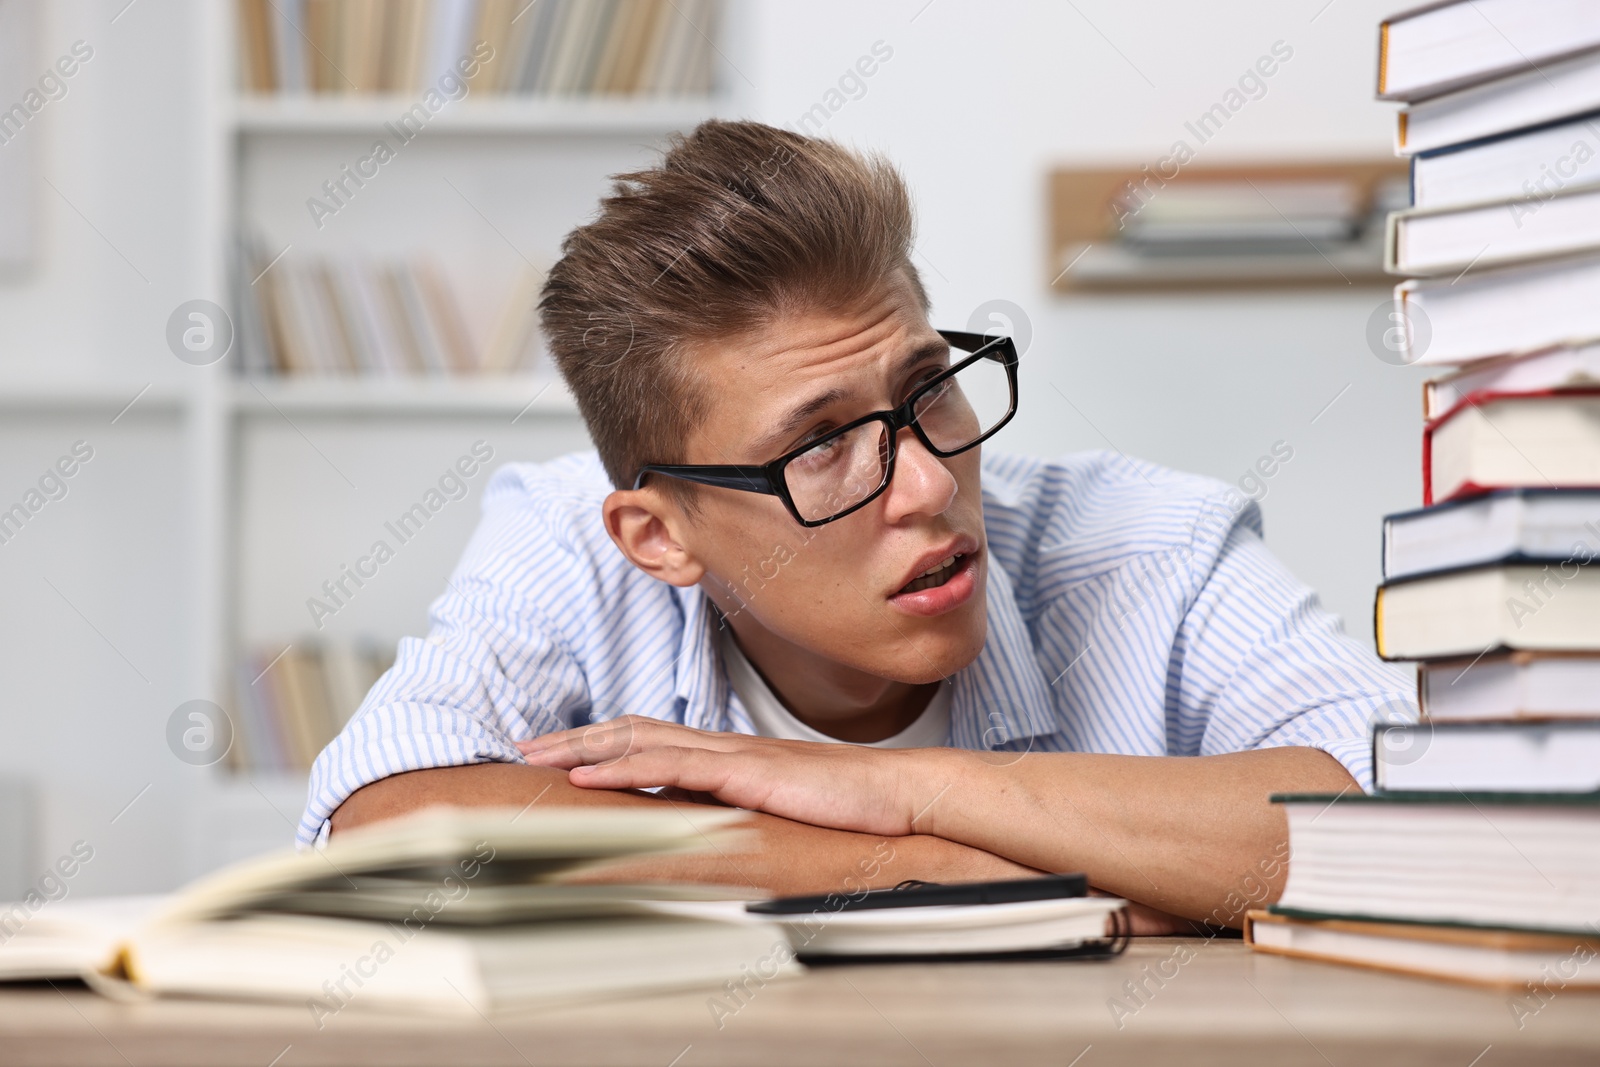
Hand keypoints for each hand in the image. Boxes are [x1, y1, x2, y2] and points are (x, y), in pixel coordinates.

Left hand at [515, 716, 950, 836]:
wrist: (901, 792)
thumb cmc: (851, 802)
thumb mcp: (783, 803)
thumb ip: (744, 802)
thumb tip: (706, 816)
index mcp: (731, 753)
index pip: (652, 737)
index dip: (602, 740)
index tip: (560, 750)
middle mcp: (723, 746)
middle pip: (634, 730)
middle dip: (576, 737)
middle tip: (525, 747)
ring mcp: (733, 756)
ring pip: (642, 743)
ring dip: (584, 749)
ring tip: (538, 757)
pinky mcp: (746, 774)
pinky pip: (675, 768)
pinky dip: (625, 768)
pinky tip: (592, 776)